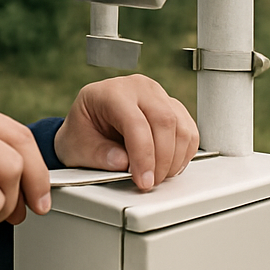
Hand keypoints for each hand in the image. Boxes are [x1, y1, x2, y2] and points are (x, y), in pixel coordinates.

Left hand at [53, 75, 197, 191]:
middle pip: (165, 122)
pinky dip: (184, 153)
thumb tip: (123, 162)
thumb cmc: (82, 133)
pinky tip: (167, 165)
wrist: (88, 124)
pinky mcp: (173, 106)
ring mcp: (158, 95)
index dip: (143, 155)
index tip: (143, 180)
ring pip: (181, 127)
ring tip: (157, 176)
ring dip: (174, 159)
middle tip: (150, 182)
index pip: (136, 122)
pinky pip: (189, 131)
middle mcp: (138, 88)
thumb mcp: (79, 147)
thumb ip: (99, 155)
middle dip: (162, 160)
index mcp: (111, 92)